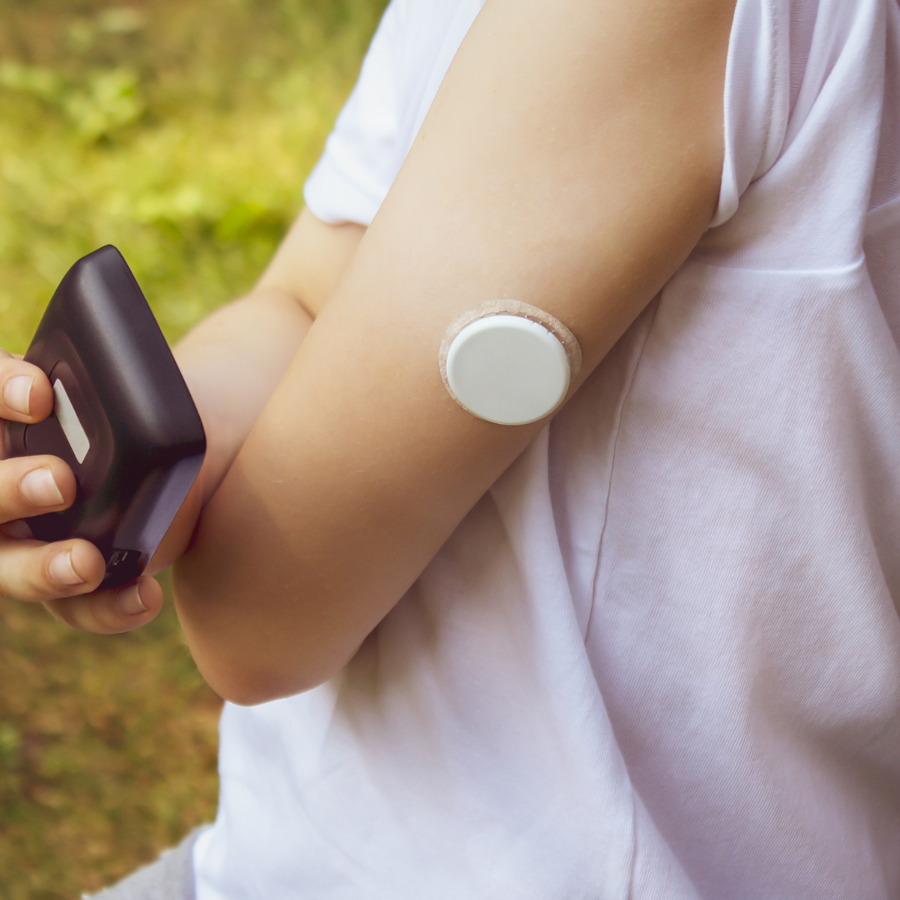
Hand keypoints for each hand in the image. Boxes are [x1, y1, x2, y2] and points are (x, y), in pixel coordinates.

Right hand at [0, 350, 163, 631]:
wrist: (178, 447)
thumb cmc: (134, 410)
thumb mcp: (124, 391)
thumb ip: (109, 389)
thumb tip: (122, 385)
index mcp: (3, 421)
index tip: (40, 395)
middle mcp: (1, 479)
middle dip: (7, 490)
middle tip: (60, 482)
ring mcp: (20, 537)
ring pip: (7, 566)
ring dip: (41, 568)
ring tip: (88, 563)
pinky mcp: (61, 577)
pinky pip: (73, 606)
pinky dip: (106, 606)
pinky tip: (145, 595)